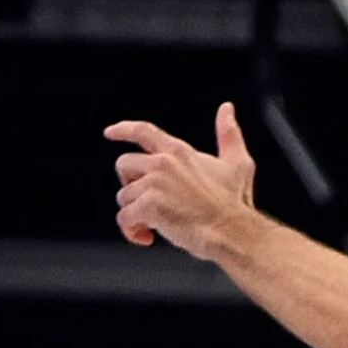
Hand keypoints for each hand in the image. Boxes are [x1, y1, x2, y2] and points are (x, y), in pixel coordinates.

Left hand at [107, 104, 260, 257]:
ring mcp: (154, 183)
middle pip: (124, 165)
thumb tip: (227, 109)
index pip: (144, 131)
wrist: (232, 231)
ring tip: (156, 224)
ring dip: (136, 213)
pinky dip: (132, 231)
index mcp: (180, 152)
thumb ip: (229, 134)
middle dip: (132, 184)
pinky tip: (147, 237)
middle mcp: (163, 163)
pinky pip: (124, 218)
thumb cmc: (234, 203)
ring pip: (124, 196)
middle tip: (151, 201)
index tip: (110, 132)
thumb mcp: (238, 164)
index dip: (123, 129)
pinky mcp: (148, 205)